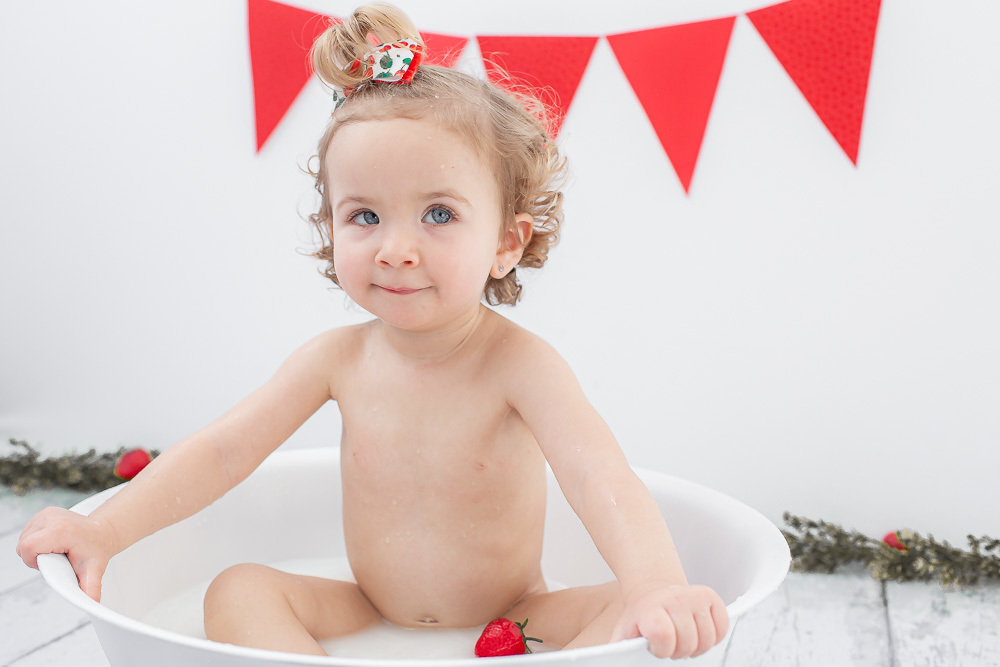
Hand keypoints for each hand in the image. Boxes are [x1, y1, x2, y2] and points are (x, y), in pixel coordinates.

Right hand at [16, 507, 116, 601]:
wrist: (102, 531)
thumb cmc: (96, 549)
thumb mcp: (94, 569)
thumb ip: (91, 587)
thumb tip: (92, 603)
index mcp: (60, 530)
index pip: (28, 547)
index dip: (32, 560)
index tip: (48, 563)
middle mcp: (51, 518)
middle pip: (23, 544)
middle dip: (33, 556)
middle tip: (54, 559)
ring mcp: (46, 513)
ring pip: (24, 538)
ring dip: (34, 548)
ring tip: (54, 550)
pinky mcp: (44, 512)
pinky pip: (28, 531)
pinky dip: (35, 540)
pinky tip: (51, 543)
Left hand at [611, 584, 728, 658]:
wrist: (654, 593)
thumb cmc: (642, 617)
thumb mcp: (625, 632)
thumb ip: (620, 650)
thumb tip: (617, 661)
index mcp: (651, 608)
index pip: (663, 634)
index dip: (662, 649)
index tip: (656, 647)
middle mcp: (674, 598)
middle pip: (689, 641)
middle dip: (679, 651)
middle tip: (671, 645)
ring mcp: (694, 596)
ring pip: (707, 638)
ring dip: (697, 646)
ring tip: (683, 639)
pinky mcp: (711, 598)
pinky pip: (722, 628)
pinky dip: (713, 637)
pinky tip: (698, 632)